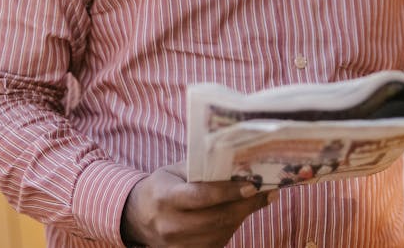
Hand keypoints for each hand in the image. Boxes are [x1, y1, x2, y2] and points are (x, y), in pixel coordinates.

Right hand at [121, 162, 276, 246]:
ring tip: (257, 200)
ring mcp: (177, 245)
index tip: (252, 185)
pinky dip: (231, 228)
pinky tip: (240, 213)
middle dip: (245, 205)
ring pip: (220, 233)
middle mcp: (170, 224)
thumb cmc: (162, 187)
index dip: (229, 192)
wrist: (137, 217)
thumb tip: (240, 163)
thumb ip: (201, 168)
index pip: (201, 196)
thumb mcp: (175, 172)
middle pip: (216, 218)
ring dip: (242, 216)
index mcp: (165, 198)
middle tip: (265, 192)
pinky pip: (216, 243)